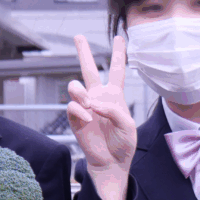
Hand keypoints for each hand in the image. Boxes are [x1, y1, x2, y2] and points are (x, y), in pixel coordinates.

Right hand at [67, 34, 135, 199]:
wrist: (112, 162)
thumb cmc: (123, 144)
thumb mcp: (128, 125)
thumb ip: (113, 110)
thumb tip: (92, 104)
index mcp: (114, 96)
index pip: (116, 70)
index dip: (118, 54)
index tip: (119, 37)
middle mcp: (98, 97)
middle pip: (89, 69)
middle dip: (83, 52)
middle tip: (78, 36)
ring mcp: (85, 107)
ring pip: (75, 86)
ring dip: (79, 91)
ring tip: (88, 103)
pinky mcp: (75, 119)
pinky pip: (72, 106)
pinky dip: (79, 110)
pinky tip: (88, 118)